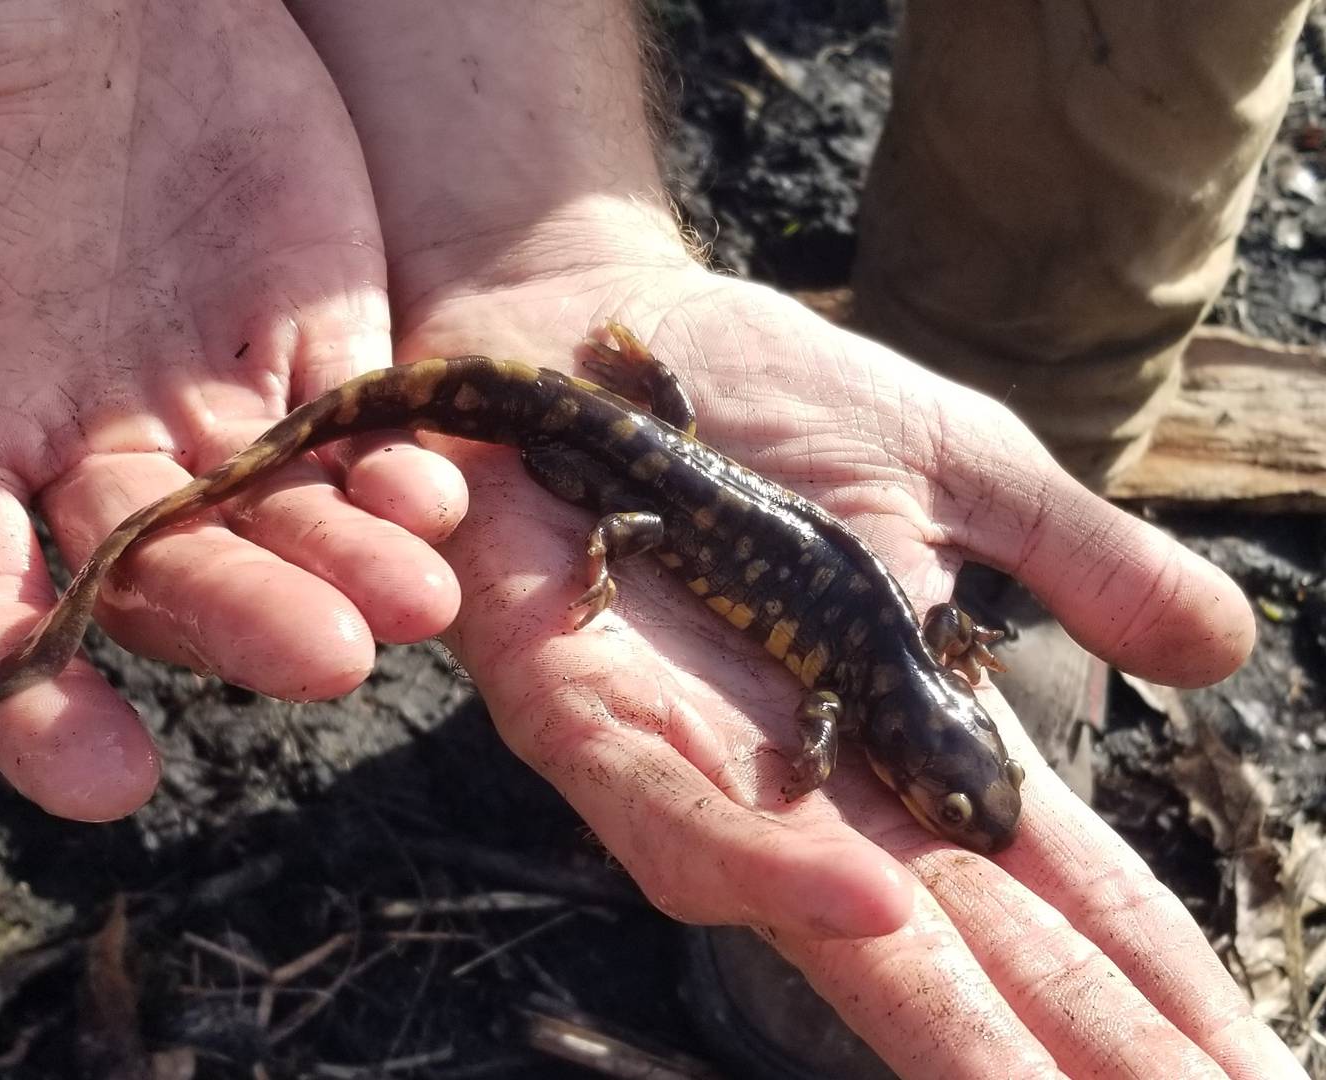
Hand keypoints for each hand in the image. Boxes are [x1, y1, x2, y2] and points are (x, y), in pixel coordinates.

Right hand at [0, 0, 465, 818]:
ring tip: (415, 602)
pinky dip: (392, 464)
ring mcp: (201, 401)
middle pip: (162, 573)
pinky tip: (434, 497)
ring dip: (344, 566)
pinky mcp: (306, 339)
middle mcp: (80, 453)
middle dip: (243, 622)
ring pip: (275, 516)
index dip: (30, 698)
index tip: (108, 780)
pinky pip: (351, 420)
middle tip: (327, 661)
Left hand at [390, 268, 1294, 1077]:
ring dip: (949, 1025)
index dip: (1151, 982)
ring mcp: (693, 759)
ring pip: (828, 928)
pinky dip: (768, 865)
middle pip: (968, 947)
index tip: (1258, 1075)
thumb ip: (1076, 563)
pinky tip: (875, 905)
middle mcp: (810, 780)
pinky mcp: (577, 710)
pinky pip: (668, 809)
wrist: (596, 328)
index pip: (1056, 885)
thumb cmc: (765, 397)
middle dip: (1084, 1051)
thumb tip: (1227, 653)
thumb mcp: (957, 471)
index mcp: (908, 729)